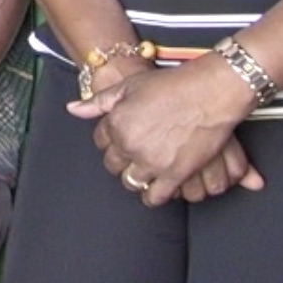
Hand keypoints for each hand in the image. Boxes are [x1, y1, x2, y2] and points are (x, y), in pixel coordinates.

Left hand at [71, 60, 261, 206]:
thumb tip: (72, 109)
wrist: (209, 93)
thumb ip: (99, 102)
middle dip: (120, 160)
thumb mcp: (129, 86)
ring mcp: (152, 161)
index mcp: (116, 123)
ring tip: (145, 170)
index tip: (121, 138)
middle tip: (134, 155)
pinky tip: (157, 187)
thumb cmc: (170, 85)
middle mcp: (130, 145)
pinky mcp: (175, 174)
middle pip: (113, 164)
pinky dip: (153, 196)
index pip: (100, 142)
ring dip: (136, 178)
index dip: (110, 140)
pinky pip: (156, 196)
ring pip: (132, 182)